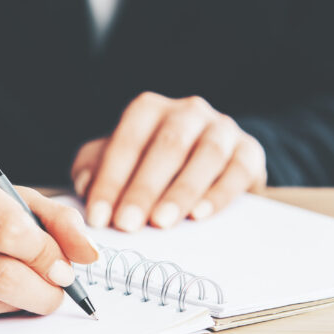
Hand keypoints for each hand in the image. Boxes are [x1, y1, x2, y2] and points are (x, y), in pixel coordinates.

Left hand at [71, 93, 266, 231]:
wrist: (211, 163)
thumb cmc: (152, 164)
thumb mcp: (118, 161)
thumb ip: (94, 168)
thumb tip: (83, 186)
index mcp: (149, 110)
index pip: (127, 140)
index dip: (111, 179)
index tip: (98, 217)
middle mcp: (187, 112)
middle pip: (167, 146)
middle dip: (144, 188)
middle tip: (127, 224)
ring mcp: (222, 129)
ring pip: (206, 154)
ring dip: (181, 191)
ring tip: (161, 223)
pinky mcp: (249, 152)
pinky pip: (237, 170)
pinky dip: (218, 194)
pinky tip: (199, 216)